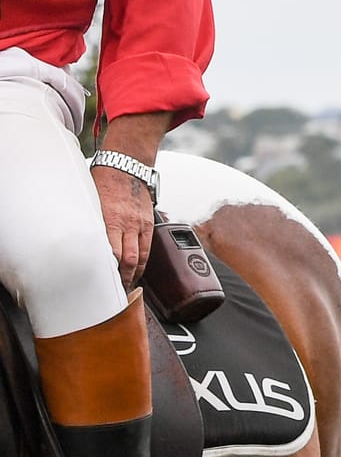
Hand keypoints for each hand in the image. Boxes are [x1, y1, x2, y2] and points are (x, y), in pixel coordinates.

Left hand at [91, 166, 154, 288]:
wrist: (127, 164)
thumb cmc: (103, 180)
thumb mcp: (90, 202)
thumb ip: (88, 223)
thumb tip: (77, 241)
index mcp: (109, 220)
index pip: (111, 255)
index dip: (108, 273)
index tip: (101, 285)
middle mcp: (126, 224)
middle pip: (128, 260)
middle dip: (123, 279)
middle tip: (115, 292)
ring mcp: (139, 223)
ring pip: (140, 256)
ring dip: (135, 273)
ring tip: (128, 284)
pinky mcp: (148, 221)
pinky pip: (148, 245)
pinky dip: (144, 260)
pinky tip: (138, 268)